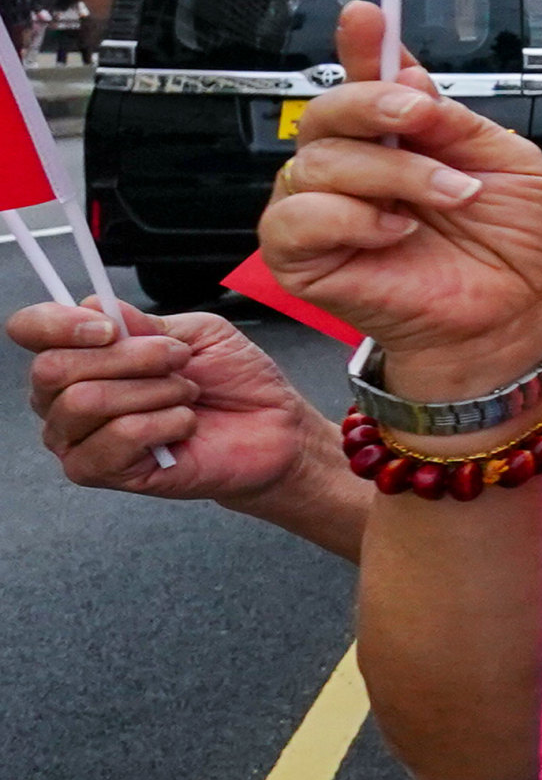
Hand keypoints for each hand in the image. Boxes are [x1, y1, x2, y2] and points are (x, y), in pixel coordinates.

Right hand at [11, 299, 328, 498]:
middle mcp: (65, 397)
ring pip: (85, 401)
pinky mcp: (101, 472)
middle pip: (54, 368)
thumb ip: (143, 323)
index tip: (109, 328)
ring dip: (154, 391)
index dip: (59, 323)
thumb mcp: (196, 334)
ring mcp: (77, 438)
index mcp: (80, 354)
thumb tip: (94, 308)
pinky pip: (119, 436)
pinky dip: (165, 423)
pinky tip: (184, 426)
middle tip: (178, 362)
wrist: (273, 431)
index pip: (31, 329)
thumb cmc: (233, 382)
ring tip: (186, 396)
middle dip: (130, 357)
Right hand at [259, 7, 541, 398]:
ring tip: (450, 197)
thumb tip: (409, 75)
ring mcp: (323, 209)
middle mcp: (353, 166)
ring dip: (394, 174)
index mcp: (398, 136)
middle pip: (326, 110)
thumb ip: (455, 119)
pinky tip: (396, 231)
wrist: (516, 312)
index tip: (367, 15)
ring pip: (319, 162)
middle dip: (375, 104)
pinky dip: (353, 217)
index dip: (362, 46)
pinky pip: (297, 218)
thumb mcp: (507, 163)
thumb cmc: (513, 244)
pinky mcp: (303, 257)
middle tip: (422, 117)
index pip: (365, 80)